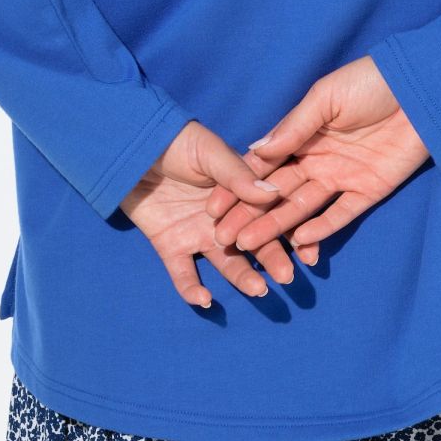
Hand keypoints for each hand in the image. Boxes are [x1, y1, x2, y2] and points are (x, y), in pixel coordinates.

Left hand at [118, 117, 316, 309]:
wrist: (129, 145)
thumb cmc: (174, 141)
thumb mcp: (209, 152)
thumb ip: (238, 176)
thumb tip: (275, 195)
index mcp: (237, 191)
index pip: (270, 215)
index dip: (292, 232)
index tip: (310, 252)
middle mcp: (223, 217)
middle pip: (253, 242)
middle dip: (272, 260)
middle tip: (287, 277)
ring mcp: (197, 233)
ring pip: (225, 262)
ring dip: (242, 277)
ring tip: (258, 289)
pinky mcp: (170, 245)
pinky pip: (183, 274)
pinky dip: (193, 290)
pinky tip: (206, 300)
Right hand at [204, 56, 429, 254]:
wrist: (420, 87)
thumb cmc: (369, 82)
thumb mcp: (326, 97)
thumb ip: (293, 127)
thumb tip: (254, 152)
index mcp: (302, 136)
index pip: (264, 167)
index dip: (238, 186)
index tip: (213, 206)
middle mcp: (317, 160)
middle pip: (277, 193)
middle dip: (250, 214)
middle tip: (223, 237)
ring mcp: (342, 177)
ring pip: (303, 207)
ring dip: (278, 227)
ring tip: (250, 245)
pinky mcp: (368, 190)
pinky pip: (341, 214)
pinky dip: (321, 228)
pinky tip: (300, 241)